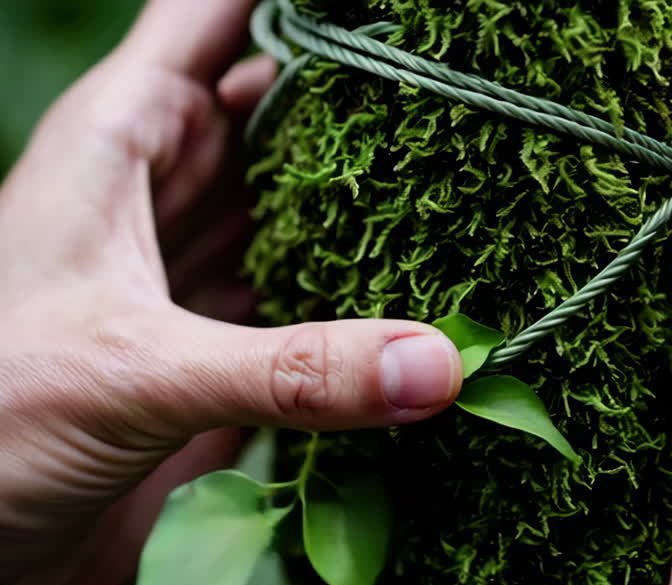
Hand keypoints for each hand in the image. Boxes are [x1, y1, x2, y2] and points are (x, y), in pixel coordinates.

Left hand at [0, 0, 461, 584]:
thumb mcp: (134, 374)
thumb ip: (294, 370)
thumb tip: (442, 363)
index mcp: (117, 146)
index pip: (208, 18)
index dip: (287, 4)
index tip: (387, 5)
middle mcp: (158, 201)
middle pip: (273, 109)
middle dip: (356, 95)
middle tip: (461, 89)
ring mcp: (190, 282)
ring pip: (294, 207)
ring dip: (366, 202)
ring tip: (467, 179)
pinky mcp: (219, 362)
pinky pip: (307, 306)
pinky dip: (360, 302)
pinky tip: (424, 298)